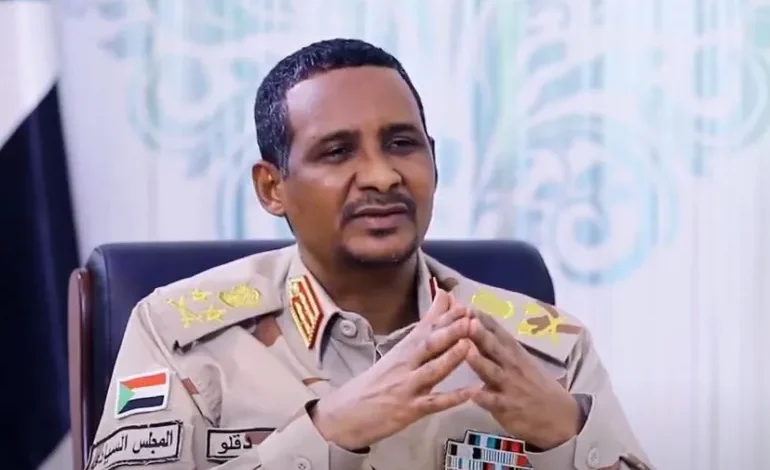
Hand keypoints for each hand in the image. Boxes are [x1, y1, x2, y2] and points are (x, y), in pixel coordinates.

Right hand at [310, 290, 474, 450]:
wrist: (344, 415)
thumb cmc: (373, 385)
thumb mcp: (394, 357)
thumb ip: (416, 339)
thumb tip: (432, 317)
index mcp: (401, 351)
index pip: (424, 328)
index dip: (443, 314)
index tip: (461, 300)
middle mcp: (405, 365)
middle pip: (429, 344)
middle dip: (450, 329)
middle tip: (470, 315)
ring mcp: (407, 387)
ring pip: (432, 370)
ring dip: (451, 357)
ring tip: (469, 344)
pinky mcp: (410, 410)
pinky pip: (434, 403)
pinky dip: (452, 398)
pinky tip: (470, 393)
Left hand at [466, 311, 580, 449]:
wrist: (560, 415)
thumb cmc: (535, 384)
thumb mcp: (522, 361)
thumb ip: (499, 346)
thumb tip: (476, 325)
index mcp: (515, 352)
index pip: (498, 332)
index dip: (484, 320)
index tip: (468, 306)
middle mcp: (512, 365)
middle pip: (494, 347)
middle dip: (480, 334)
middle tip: (466, 320)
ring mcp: (510, 386)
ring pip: (492, 371)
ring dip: (479, 361)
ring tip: (466, 351)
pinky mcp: (508, 407)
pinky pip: (494, 402)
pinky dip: (484, 397)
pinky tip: (472, 394)